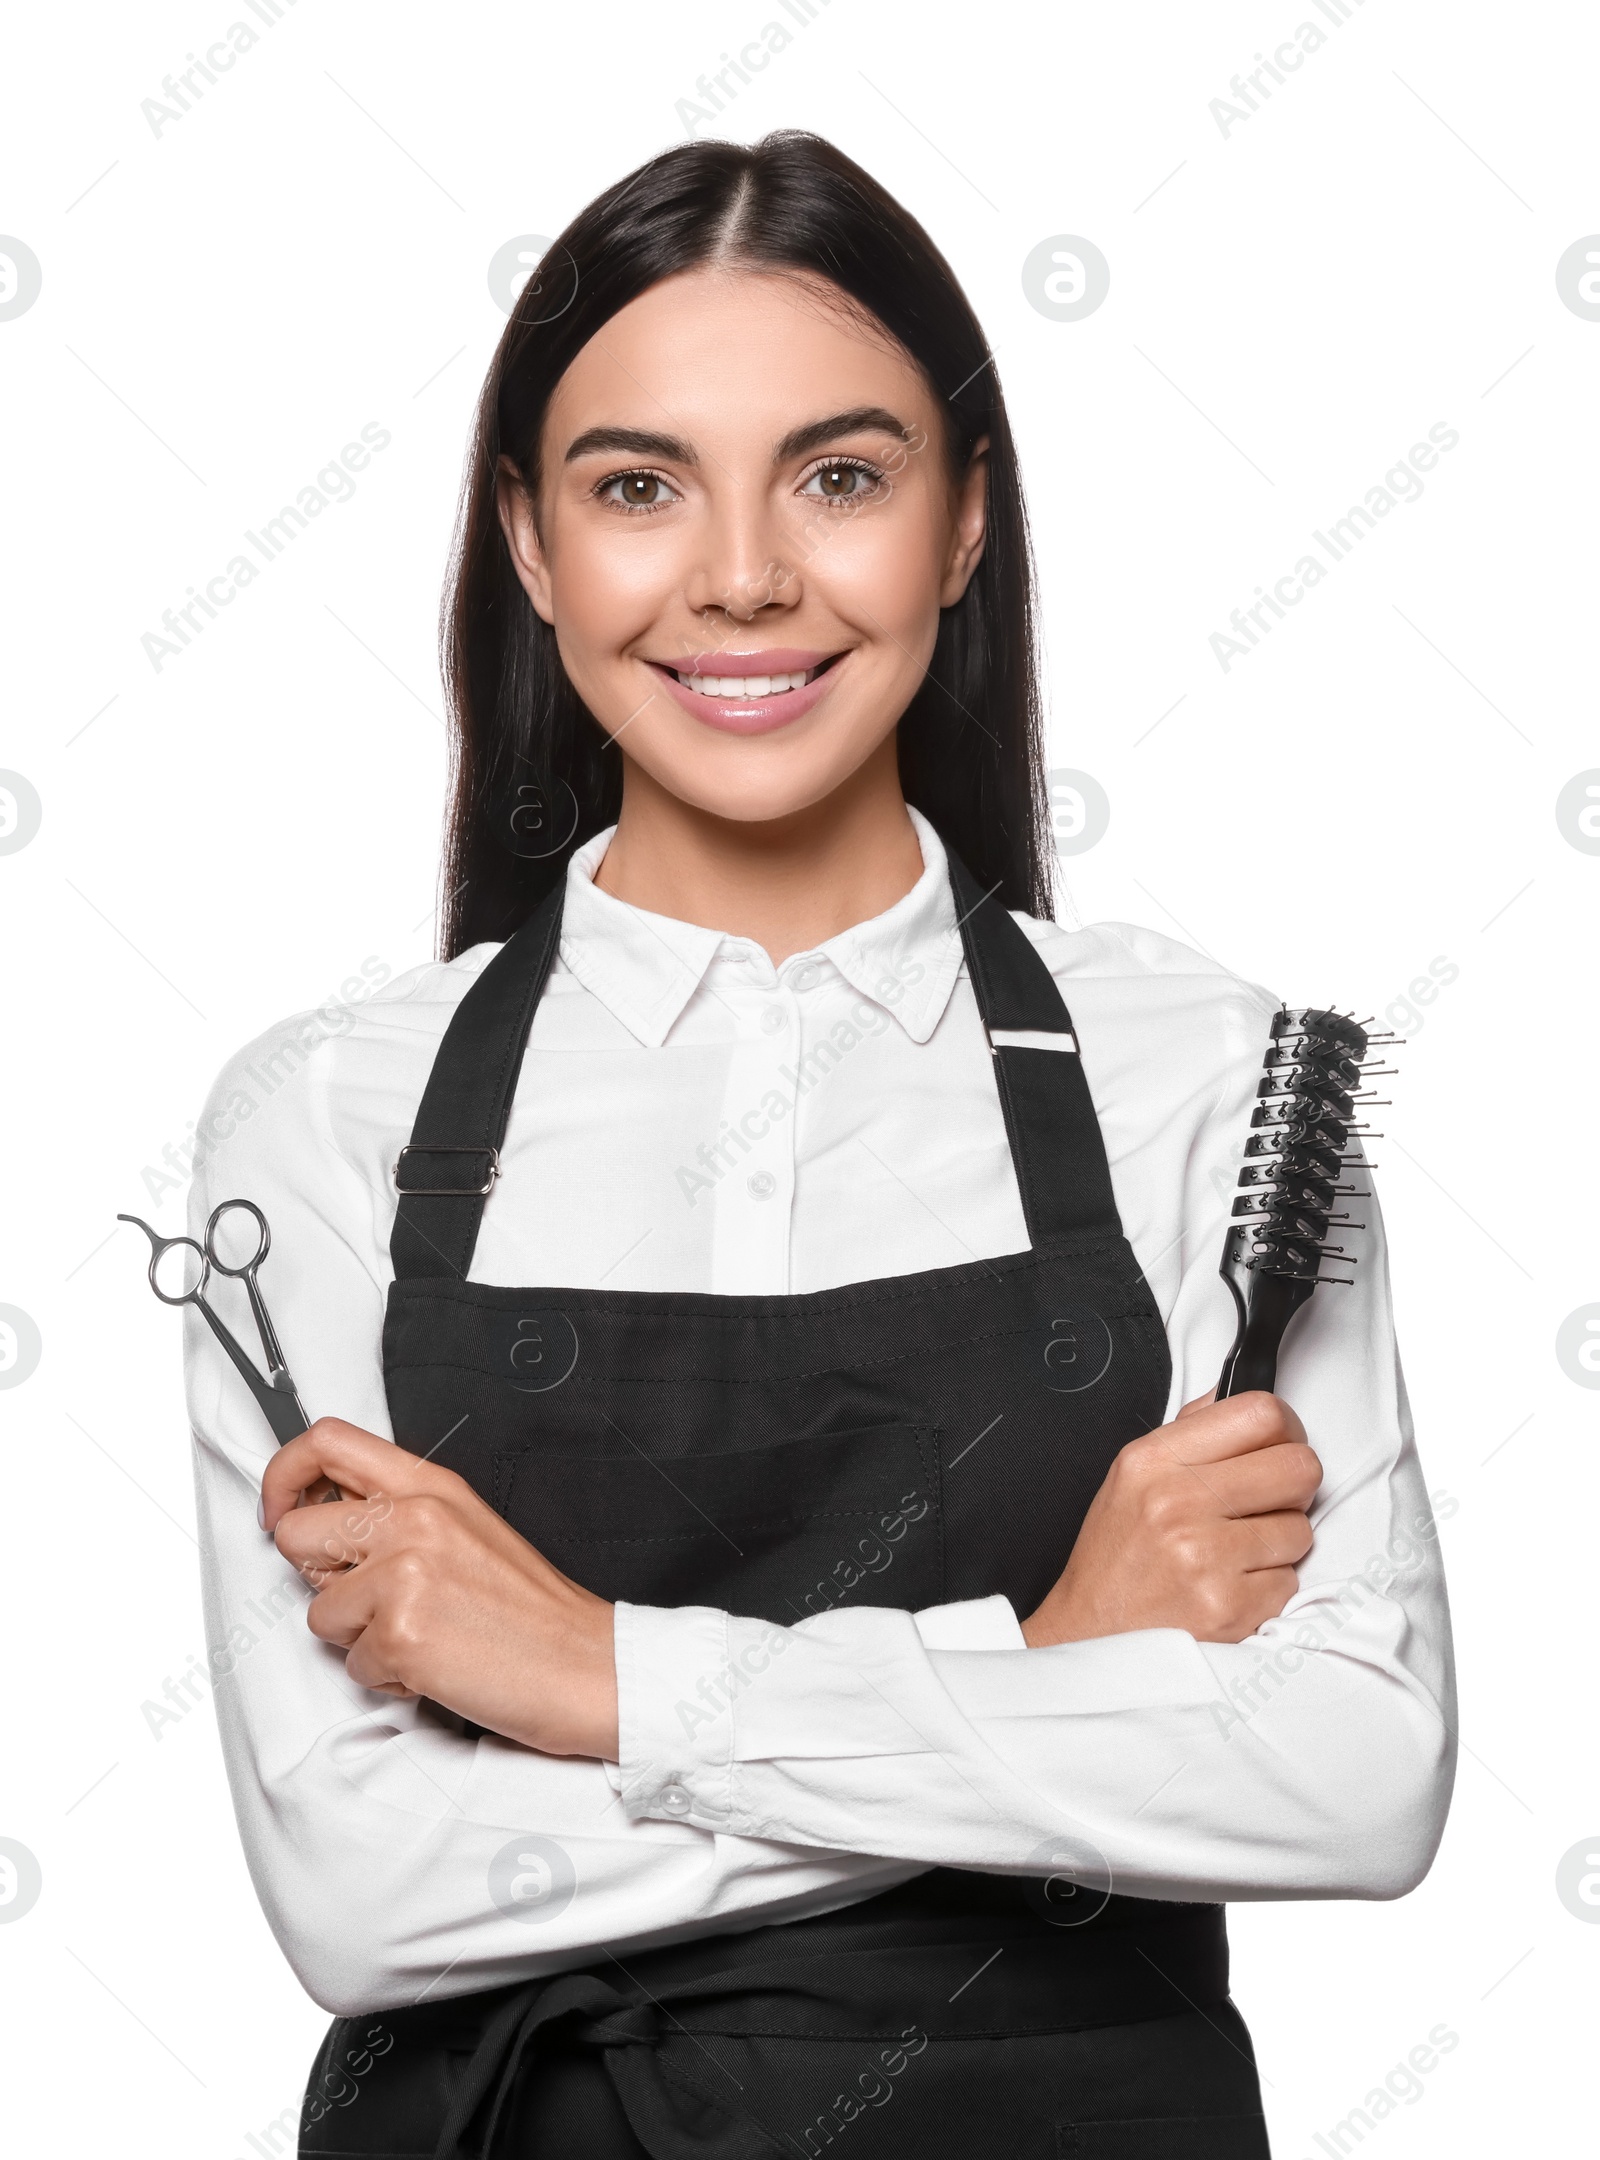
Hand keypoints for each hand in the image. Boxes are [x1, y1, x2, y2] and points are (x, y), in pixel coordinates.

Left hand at [261, 1419, 618, 1758]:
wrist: (586, 1665)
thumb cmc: (532, 1610)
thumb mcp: (468, 1528)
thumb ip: (399, 1511)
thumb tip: (323, 1517)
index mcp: (432, 1485)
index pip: (326, 1441)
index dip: (284, 1474)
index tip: (281, 1508)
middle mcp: (414, 1518)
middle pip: (297, 1531)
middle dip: (318, 1577)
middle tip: (370, 1597)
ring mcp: (405, 1574)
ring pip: (318, 1609)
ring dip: (357, 1636)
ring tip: (421, 1635)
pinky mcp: (401, 1634)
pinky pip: (350, 1663)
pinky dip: (386, 1677)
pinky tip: (435, 1665)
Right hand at [1021, 1391, 1320, 1647]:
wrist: (1091, 1639)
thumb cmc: (1115, 1559)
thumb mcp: (1130, 1478)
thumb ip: (1186, 1434)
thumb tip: (1232, 1398)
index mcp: (1153, 1461)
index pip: (1260, 1413)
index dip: (1287, 1428)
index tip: (1282, 1444)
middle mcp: (1177, 1503)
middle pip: (1298, 1467)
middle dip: (1294, 1485)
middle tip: (1270, 1501)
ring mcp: (1206, 1558)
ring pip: (1300, 1529)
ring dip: (1280, 1542)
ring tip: (1238, 1552)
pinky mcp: (1230, 1608)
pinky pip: (1290, 1582)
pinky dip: (1268, 1587)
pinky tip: (1231, 1586)